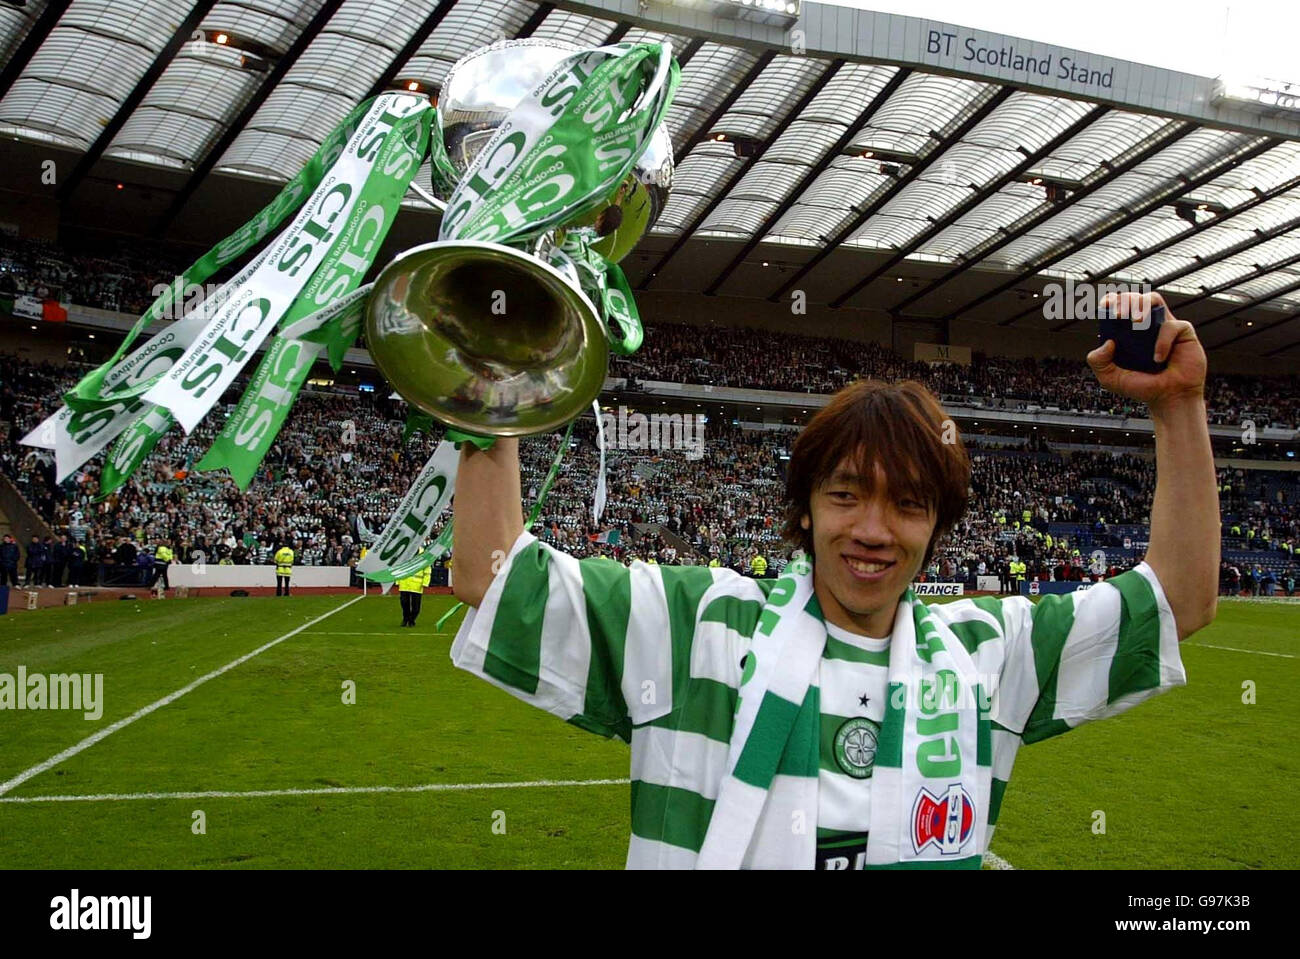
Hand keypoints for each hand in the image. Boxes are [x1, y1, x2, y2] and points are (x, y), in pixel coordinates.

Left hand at [1086, 291, 1205, 411]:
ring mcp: (1163, 327)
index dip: (1111, 301)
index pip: (1118, 309)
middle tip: (1118, 314)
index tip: (1105, 304)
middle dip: (1125, 300)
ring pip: (1154, 301)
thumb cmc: (1142, 387)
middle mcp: (1145, 327)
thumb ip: (1099, 362)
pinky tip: (1158, 358)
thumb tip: (1106, 342)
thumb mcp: (1111, 378)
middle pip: (1135, 299)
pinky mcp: (1183, 332)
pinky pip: (1171, 326)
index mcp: (1126, 333)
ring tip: (1136, 321)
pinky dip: (1162, 340)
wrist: (1169, 399)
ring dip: (1142, 305)